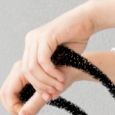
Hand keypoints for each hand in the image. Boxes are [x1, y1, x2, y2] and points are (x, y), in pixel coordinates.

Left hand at [0, 0, 114, 114]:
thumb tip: (51, 94)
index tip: (50, 93)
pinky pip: (42, 60)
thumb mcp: (63, 60)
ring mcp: (36, 37)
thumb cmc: (77, 38)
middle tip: (54, 92)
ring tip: (59, 85)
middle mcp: (31, 39)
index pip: (27, 70)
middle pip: (27, 70)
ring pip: (33, 67)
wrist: (87, 20)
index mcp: (32, 44)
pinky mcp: (45, 36)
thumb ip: (55, 73)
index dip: (37, 85)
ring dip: (46, 80)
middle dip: (40, 85)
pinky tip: (60, 76)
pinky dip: (51, 72)